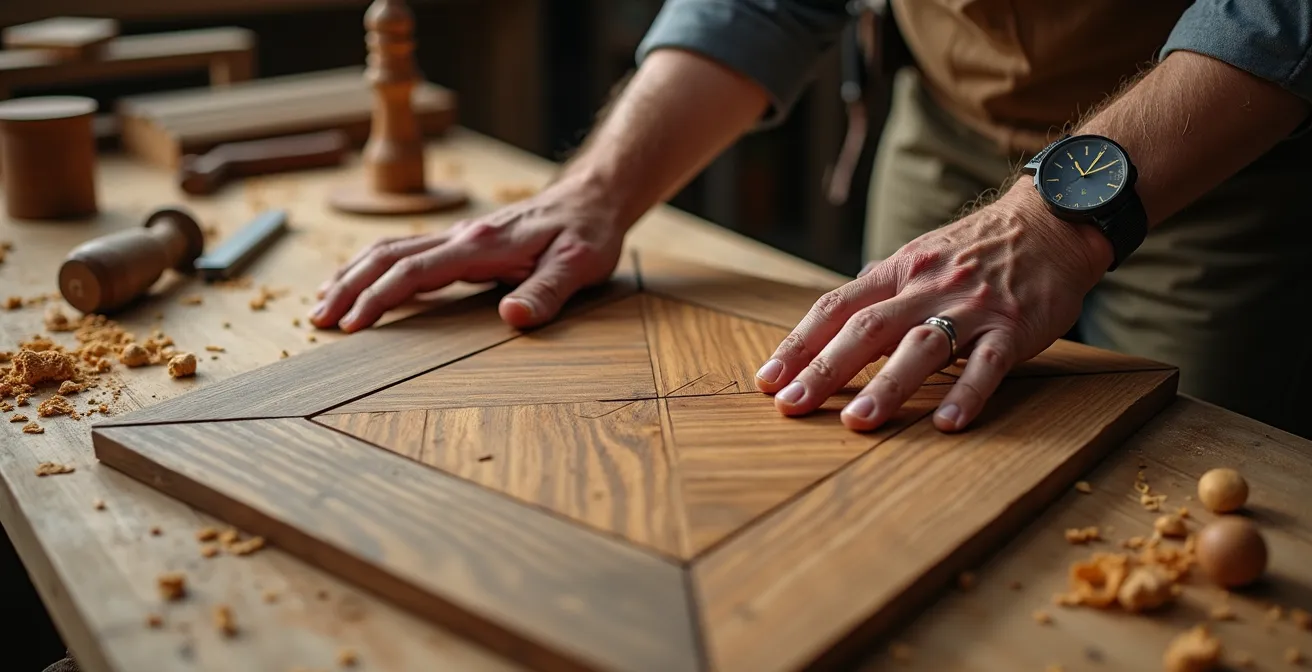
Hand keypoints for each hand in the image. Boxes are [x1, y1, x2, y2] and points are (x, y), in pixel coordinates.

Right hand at [310, 179, 626, 331]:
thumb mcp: (580, 266)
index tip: (351, 325)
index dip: (378, 298)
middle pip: (387, 256)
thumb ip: (547, 293)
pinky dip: (376, 268)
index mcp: (482, 245)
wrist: (595, 198)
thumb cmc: (588, 233)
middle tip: (316, 319)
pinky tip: (364, 285)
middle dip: (347, 287)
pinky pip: (408, 252)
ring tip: (324, 303)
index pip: (414, 271)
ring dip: (353, 275)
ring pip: (391, 250)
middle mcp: (463, 237)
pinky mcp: (465, 242)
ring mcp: (461, 237)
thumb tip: (511, 317)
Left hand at [754, 183, 1113, 432]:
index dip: (799, 344)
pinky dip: (967, 393)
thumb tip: (831, 322)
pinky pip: (989, 364)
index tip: (767, 379)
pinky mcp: (1014, 326)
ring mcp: (970, 307)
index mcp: (897, 272)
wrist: (1052, 222)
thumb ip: (878, 291)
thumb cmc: (975, 250)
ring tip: (857, 423)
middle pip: (866, 328)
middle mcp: (926, 287)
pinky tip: (947, 424)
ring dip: (887, 386)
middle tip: (792, 406)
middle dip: (824, 369)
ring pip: (922, 346)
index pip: (835, 307)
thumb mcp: (918, 258)